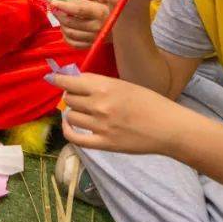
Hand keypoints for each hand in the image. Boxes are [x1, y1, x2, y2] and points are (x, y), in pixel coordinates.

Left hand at [49, 0, 109, 47]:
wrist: (124, 28)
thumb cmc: (111, 10)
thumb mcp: (105, 0)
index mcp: (100, 13)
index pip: (79, 10)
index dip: (64, 6)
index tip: (53, 2)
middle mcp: (97, 27)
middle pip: (71, 22)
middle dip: (59, 15)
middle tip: (56, 9)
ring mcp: (94, 38)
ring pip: (70, 34)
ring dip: (62, 25)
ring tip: (62, 19)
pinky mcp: (92, 46)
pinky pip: (74, 44)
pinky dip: (66, 37)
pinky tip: (66, 30)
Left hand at [49, 71, 185, 154]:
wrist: (169, 128)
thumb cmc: (150, 103)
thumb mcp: (125, 85)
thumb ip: (100, 84)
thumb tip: (75, 81)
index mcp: (105, 87)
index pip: (70, 81)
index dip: (59, 79)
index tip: (53, 78)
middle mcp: (99, 105)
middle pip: (69, 98)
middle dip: (71, 96)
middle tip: (79, 97)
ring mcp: (100, 125)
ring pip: (70, 115)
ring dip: (72, 112)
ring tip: (82, 111)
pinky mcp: (103, 143)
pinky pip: (74, 137)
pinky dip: (68, 130)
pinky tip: (70, 125)